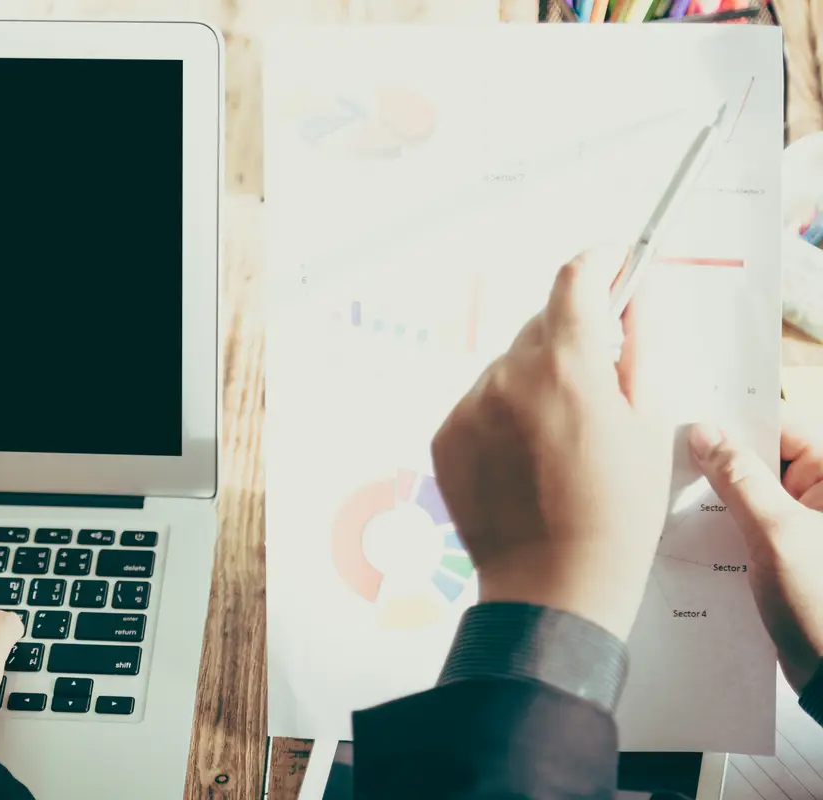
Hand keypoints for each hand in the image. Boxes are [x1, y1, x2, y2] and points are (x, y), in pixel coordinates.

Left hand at [432, 254, 672, 640]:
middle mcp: (507, 377)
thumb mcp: (647, 421)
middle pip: (541, 325)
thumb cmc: (614, 513)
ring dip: (535, 380)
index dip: (599, 262)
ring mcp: (469, 405)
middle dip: (572, 337)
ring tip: (559, 439)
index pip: (574, 279)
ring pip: (509, 364)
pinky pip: (480, 401)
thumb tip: (635, 293)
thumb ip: (638, 344)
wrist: (552, 583)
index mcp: (566, 367)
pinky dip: (503, 412)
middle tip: (597, 380)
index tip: (614, 261)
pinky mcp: (445, 434)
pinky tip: (526, 457)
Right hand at [690, 402, 822, 692]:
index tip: (694, 421)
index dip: (739, 422)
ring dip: (718, 494)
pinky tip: (689, 527)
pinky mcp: (790, 554)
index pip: (786, 428)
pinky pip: (751, 523)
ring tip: (675, 490)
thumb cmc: (821, 603)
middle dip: (721, 458)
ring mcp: (808, 527)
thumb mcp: (775, 532)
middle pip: (767, 458)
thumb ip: (738, 478)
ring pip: (753, 492)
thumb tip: (706, 434)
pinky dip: (723, 523)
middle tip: (675, 454)